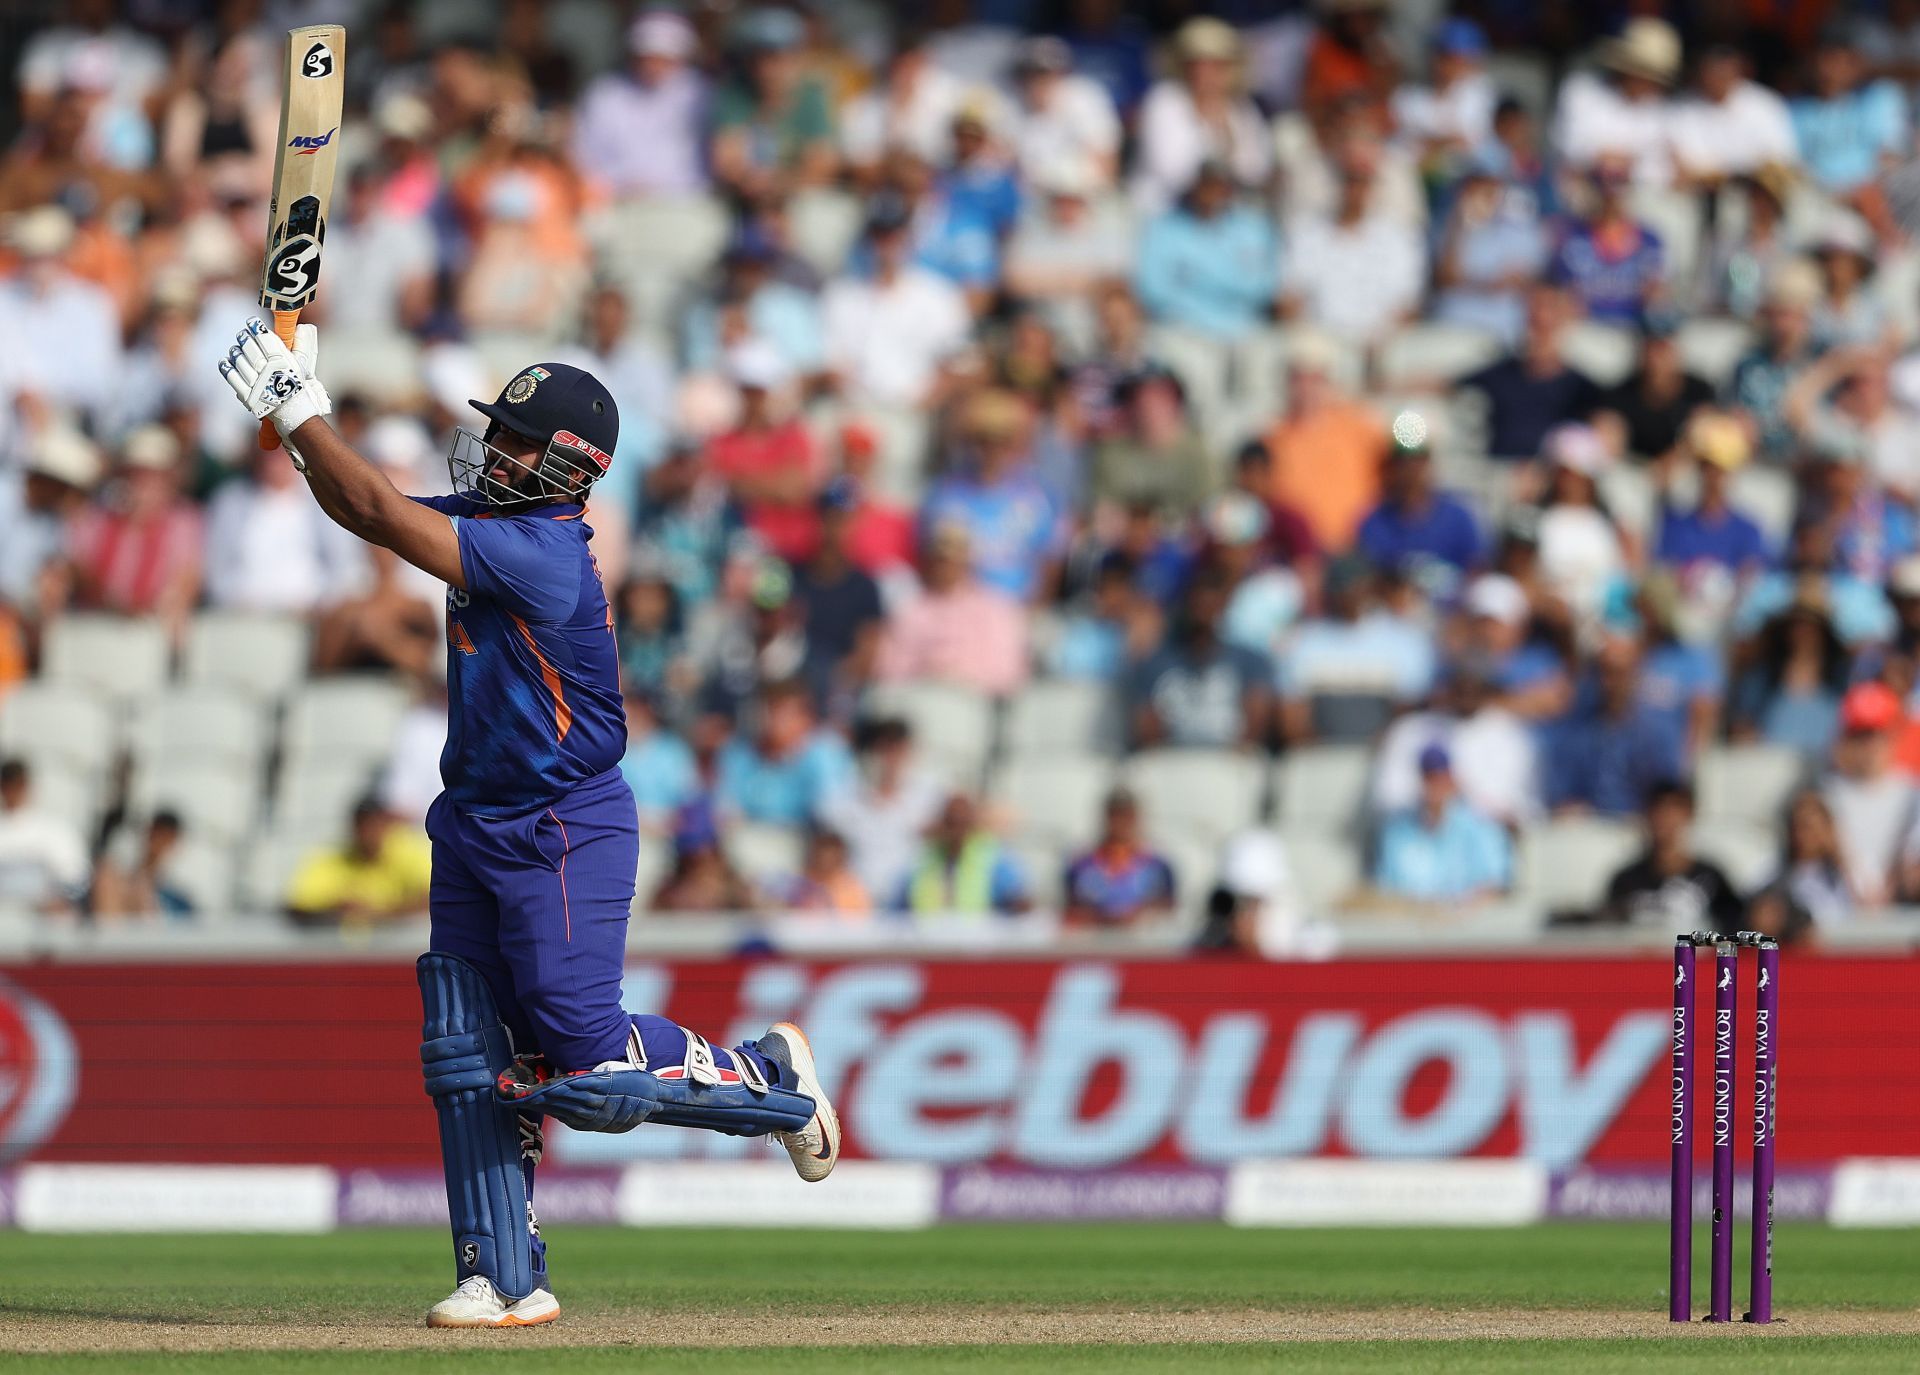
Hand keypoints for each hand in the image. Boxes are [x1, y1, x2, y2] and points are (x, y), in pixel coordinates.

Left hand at [218, 319, 330, 448]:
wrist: (294, 414)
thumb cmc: (297, 388)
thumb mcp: (299, 367)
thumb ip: (293, 349)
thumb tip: (295, 329)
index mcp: (283, 363)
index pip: (266, 340)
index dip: (257, 329)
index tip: (252, 322)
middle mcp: (269, 372)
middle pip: (252, 349)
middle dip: (245, 339)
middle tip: (242, 334)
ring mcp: (257, 384)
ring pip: (241, 362)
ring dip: (236, 352)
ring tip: (235, 348)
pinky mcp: (248, 395)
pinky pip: (233, 378)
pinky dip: (227, 368)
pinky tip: (225, 361)